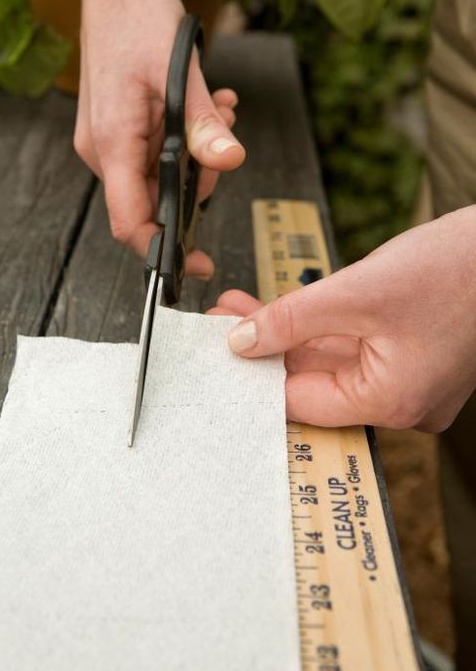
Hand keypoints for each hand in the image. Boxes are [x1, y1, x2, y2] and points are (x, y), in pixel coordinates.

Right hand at [75, 0, 245, 277]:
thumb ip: (202, 124)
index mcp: (111, 143)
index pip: (130, 220)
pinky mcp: (121, 131)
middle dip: (199, 179)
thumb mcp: (180, 72)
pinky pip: (158, 154)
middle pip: (155, 200)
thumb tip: (228, 162)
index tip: (195, 264)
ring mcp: (110, 142)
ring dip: (198, 153)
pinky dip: (186, 139)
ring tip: (219, 112)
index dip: (161, 250)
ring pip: (162, 176)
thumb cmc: (138, 20)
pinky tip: (210, 107)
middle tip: (222, 137)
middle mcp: (105, 151)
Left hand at [208, 206, 475, 431]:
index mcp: (391, 401)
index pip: (301, 401)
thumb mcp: (358, 291)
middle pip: (312, 380)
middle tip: (222, 318)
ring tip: (239, 307)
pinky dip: (317, 327)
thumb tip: (242, 341)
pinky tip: (281, 307)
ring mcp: (408, 379)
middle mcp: (400, 401)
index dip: (254, 374)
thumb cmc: (456, 268)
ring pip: (329, 361)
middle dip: (265, 345)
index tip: (217, 349)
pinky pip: (352, 347)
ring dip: (286, 332)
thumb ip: (292, 319)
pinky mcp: (410, 355)